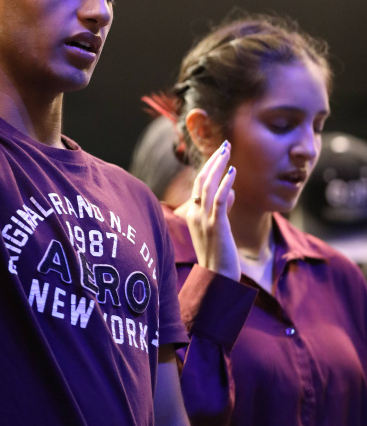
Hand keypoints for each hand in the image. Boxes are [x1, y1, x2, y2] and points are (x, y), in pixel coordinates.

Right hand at [186, 141, 240, 280]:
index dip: (209, 166)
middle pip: (201, 179)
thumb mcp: (219, 229)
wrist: (216, 281)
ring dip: (218, 165)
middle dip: (214, 160)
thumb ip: (223, 209)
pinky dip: (225, 184)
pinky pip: (219, 200)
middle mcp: (195, 214)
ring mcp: (204, 220)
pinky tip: (233, 172)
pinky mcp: (216, 226)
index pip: (198, 183)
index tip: (220, 153)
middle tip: (226, 144)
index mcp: (193, 214)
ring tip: (228, 150)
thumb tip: (231, 192)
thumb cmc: (219, 257)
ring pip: (208, 185)